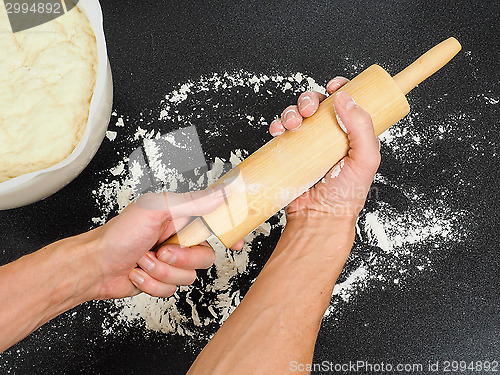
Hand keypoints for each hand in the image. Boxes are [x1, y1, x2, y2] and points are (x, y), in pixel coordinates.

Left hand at [86, 188, 235, 299]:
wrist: (95, 265)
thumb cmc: (119, 233)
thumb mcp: (156, 209)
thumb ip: (192, 202)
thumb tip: (220, 193)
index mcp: (180, 218)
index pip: (214, 223)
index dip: (229, 232)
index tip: (237, 243)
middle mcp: (179, 240)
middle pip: (205, 257)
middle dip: (182, 259)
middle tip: (162, 251)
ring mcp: (171, 262)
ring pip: (188, 277)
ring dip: (161, 272)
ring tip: (142, 261)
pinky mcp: (162, 280)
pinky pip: (171, 289)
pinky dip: (151, 284)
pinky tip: (137, 273)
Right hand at [269, 76, 380, 222]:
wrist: (318, 218)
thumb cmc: (346, 195)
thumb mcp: (365, 160)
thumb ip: (362, 127)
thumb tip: (345, 98)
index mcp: (353, 134)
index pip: (348, 102)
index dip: (341, 89)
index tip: (334, 87)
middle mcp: (330, 136)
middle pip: (318, 104)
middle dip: (310, 100)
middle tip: (308, 110)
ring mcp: (309, 144)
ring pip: (297, 114)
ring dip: (292, 111)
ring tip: (292, 124)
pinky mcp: (291, 153)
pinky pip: (282, 131)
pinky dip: (277, 125)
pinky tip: (279, 132)